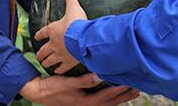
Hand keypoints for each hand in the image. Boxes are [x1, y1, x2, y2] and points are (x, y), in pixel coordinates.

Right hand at [19, 73, 138, 105]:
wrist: (39, 92)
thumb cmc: (53, 87)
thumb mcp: (67, 83)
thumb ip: (84, 81)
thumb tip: (99, 75)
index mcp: (85, 102)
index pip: (107, 96)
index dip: (119, 90)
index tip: (130, 82)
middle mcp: (88, 105)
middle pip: (111, 102)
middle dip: (124, 96)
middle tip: (138, 88)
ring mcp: (86, 105)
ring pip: (108, 103)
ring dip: (120, 97)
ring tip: (133, 90)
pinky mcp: (84, 102)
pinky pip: (102, 101)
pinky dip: (111, 97)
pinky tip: (117, 92)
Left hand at [34, 0, 86, 74]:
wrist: (83, 39)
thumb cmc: (77, 23)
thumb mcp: (73, 6)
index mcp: (53, 30)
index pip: (43, 32)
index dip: (39, 35)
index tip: (37, 37)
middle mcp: (54, 44)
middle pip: (43, 50)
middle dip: (40, 53)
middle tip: (38, 56)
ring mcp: (60, 55)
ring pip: (49, 61)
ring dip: (46, 62)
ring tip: (44, 64)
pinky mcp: (68, 62)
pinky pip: (61, 69)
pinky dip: (59, 70)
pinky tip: (58, 71)